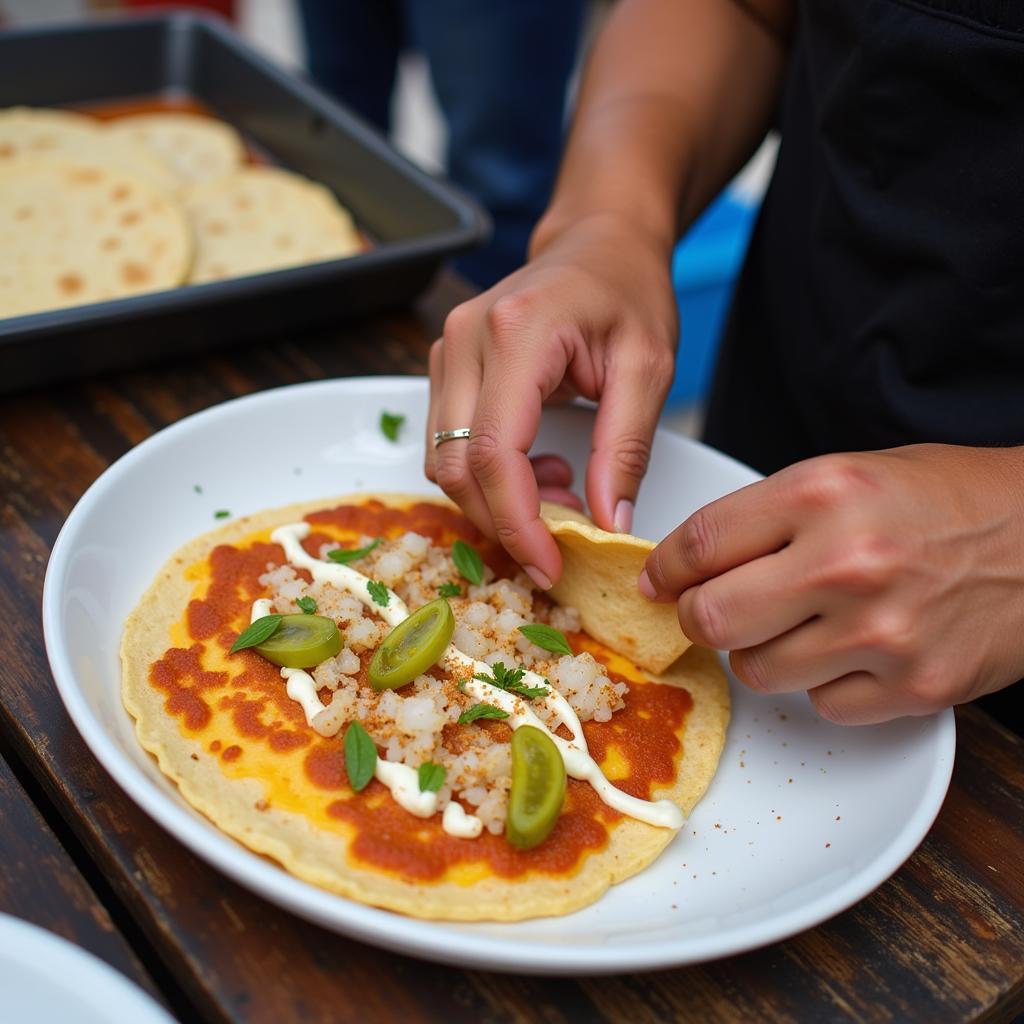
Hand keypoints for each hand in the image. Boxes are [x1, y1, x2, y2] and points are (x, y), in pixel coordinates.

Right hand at [425, 213, 677, 588]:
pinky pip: (449, 443)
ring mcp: (446, 351)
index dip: (518, 522)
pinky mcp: (445, 365)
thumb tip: (606, 526)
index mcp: (517, 332)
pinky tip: (541, 466)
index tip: (550, 564)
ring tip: (565, 484)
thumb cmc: (627, 293)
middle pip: (457, 466)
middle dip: (506, 519)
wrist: (597, 242)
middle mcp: (465, 340)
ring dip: (498, 498)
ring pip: (444, 462)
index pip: (496, 452)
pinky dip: (490, 475)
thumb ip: (626, 450)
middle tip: (568, 528)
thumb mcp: (648, 368)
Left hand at [639, 444, 1023, 722]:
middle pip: (710, 617)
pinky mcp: (913, 687)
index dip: (664, 568)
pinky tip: (853, 649)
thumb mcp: (849, 475)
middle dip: (697, 616)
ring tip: (802, 624)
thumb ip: (767, 517)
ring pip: (756, 670)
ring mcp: (882, 631)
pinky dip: (823, 683)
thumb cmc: (948, 500)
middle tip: (713, 609)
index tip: (657, 581)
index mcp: (824, 492)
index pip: (700, 543)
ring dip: (762, 652)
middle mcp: (847, 561)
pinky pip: (820, 705)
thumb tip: (688, 563)